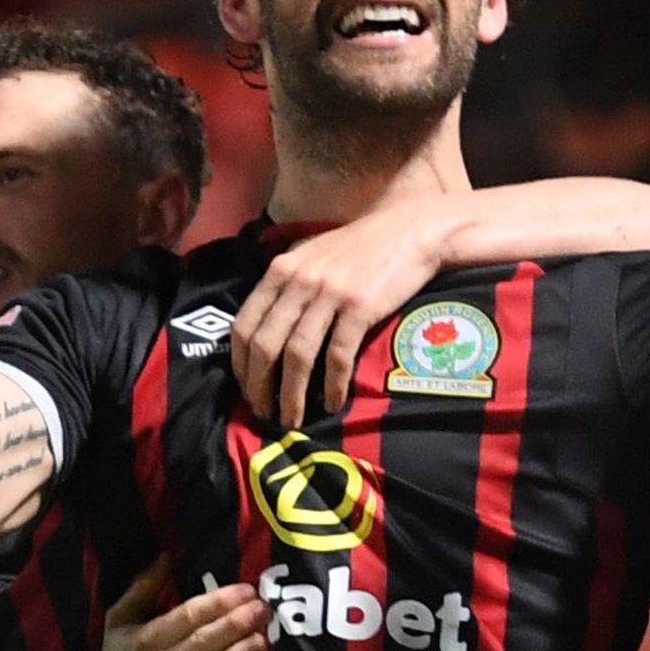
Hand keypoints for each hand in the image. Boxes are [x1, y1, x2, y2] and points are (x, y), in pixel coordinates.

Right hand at [86, 558, 270, 650]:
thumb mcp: (118, 626)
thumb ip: (141, 590)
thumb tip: (164, 555)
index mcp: (145, 640)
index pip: (187, 617)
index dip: (218, 603)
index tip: (246, 590)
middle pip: (202, 643)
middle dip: (235, 625)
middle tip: (264, 610)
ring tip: (263, 642)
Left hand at [232, 206, 453, 428]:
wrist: (409, 231)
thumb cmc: (360, 247)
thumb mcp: (311, 257)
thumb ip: (287, 285)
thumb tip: (268, 328)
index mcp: (281, 270)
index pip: (244, 325)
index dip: (241, 364)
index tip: (247, 389)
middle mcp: (299, 281)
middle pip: (266, 345)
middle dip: (260, 386)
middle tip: (264, 412)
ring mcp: (329, 294)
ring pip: (297, 355)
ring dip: (291, 394)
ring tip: (292, 419)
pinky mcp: (360, 308)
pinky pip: (338, 356)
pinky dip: (332, 385)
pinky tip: (332, 403)